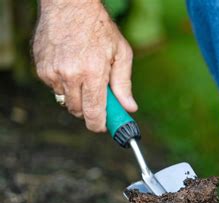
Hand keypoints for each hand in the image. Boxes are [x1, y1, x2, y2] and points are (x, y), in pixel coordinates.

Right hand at [33, 0, 136, 131]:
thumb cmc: (99, 28)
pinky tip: (71, 67)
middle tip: (98, 100)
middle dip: (89, 110)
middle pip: (78, 110)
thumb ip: (124, 84)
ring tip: (85, 76)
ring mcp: (53, 72)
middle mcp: (70, 75)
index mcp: (93, 73)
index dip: (99, 125)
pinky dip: (64, 84)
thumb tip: (130, 108)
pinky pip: (54, 88)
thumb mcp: (121, 53)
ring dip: (76, 96)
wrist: (69, 6)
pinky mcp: (41, 69)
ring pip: (65, 100)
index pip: (94, 112)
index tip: (103, 127)